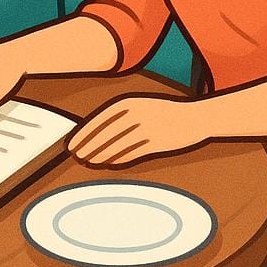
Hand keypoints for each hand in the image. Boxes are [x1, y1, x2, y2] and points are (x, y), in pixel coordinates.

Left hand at [67, 95, 207, 166]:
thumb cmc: (162, 111)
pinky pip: (133, 154)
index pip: (99, 121)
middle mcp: (135, 115)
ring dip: (101, 155)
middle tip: (77, 156)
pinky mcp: (157, 143)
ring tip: (90, 161)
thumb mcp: (140, 105)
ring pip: (118, 146)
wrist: (194, 117)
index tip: (73, 145)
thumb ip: (119, 116)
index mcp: (128, 103)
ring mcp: (147, 129)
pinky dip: (119, 159)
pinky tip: (109, 164)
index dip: (84, 134)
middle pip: (106, 134)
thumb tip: (95, 131)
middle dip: (89, 146)